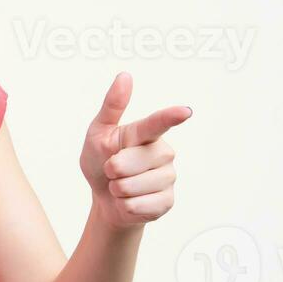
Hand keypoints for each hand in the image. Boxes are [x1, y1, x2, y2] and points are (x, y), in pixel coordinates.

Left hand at [79, 72, 191, 228]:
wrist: (104, 198)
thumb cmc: (100, 161)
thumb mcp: (98, 134)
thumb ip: (112, 107)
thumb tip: (125, 76)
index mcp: (146, 134)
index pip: (157, 124)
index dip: (169, 118)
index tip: (184, 111)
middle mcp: (163, 153)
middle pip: (135, 161)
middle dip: (114, 168)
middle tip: (111, 170)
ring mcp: (168, 178)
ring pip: (136, 185)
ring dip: (118, 189)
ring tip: (120, 186)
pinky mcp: (167, 201)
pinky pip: (139, 205)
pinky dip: (125, 206)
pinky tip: (129, 201)